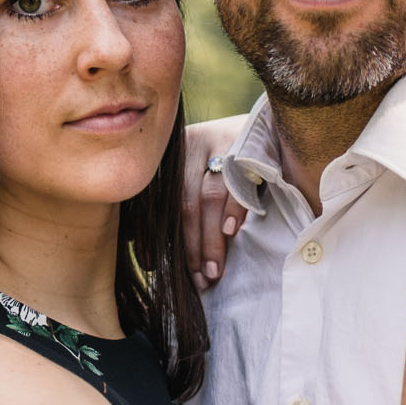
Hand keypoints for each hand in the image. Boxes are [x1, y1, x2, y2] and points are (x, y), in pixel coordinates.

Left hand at [182, 115, 251, 288]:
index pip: (166, 203)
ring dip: (212, 239)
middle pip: (188, 203)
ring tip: (214, 270)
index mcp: (174, 153)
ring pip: (210, 197)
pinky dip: (234, 209)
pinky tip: (230, 233)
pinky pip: (239, 182)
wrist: (264, 125)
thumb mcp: (194, 174)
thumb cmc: (223, 161)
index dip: (165, 238)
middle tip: (201, 279)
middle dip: (194, 247)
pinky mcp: (249, 144)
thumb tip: (140, 248)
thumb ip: (172, 205)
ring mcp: (222, 141)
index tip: (165, 268)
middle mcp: (194, 143)